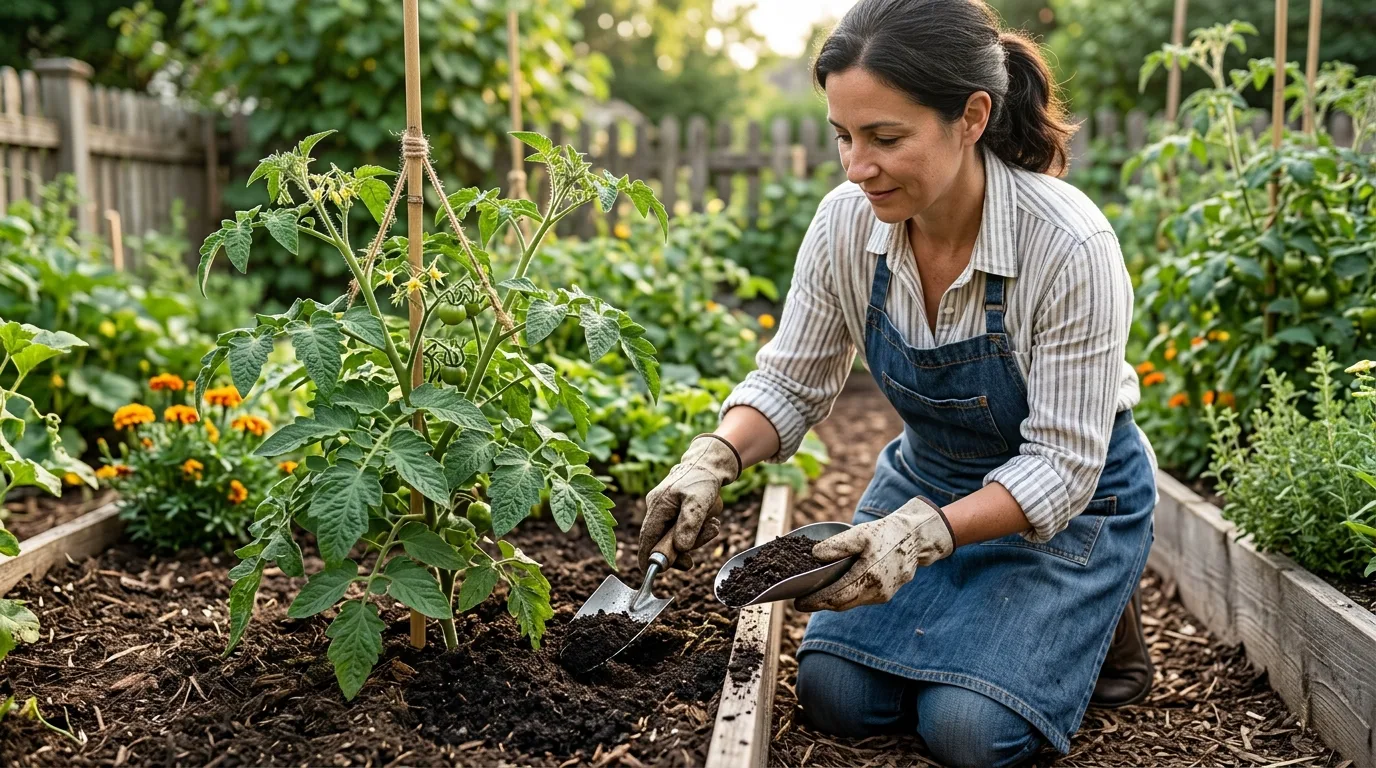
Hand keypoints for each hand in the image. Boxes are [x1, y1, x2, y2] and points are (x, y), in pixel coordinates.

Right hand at [639, 435, 740, 570]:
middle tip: (708, 536)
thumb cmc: (703, 480)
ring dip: (697, 536)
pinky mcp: (675, 511)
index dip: (647, 558)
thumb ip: (689, 525)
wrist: (710, 463)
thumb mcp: (698, 502)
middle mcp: (657, 508)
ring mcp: (665, 510)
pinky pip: (684, 529)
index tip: (650, 574)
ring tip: (713, 524)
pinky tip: (711, 521)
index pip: (647, 538)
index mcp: (657, 505)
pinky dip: (698, 530)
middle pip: (663, 541)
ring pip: (676, 536)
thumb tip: (680, 549)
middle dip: (685, 546)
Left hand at [794, 496, 954, 611]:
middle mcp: (876, 590)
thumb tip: (815, 555)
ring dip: (832, 602)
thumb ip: (837, 544)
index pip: (836, 595)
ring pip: (851, 603)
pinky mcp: (886, 595)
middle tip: (801, 603)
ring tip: (814, 598)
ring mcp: (883, 595)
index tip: (798, 603)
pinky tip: (834, 592)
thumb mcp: (860, 532)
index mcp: (869, 575)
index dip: (816, 601)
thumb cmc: (885, 533)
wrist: (914, 539)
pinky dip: (845, 598)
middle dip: (820, 604)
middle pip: (841, 603)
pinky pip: (860, 600)